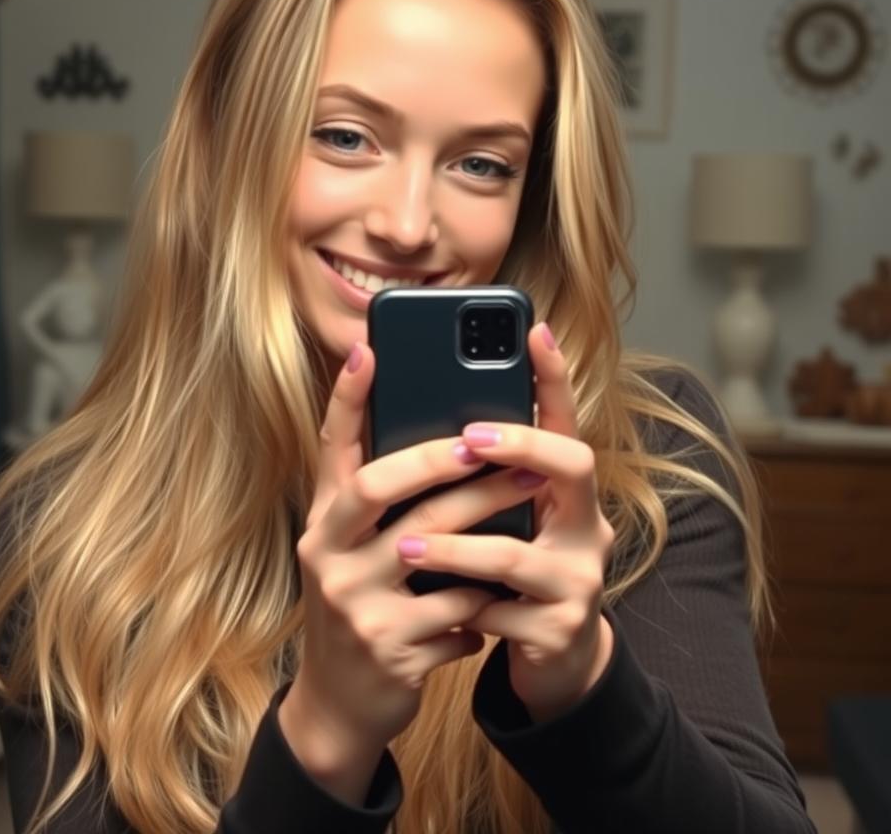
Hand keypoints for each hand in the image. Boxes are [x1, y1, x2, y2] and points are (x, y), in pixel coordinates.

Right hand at [288, 341, 536, 778]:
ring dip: (487, 517)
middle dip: (438, 458)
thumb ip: (380, 505)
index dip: (347, 398)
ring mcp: (354, 603)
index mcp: (323, 521)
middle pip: (379, 487)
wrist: (340, 703)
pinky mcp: (390, 649)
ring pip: (430, 546)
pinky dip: (485, 597)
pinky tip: (503, 594)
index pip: (329, 448)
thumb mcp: (352, 551)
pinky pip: (456, 609)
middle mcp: (326, 554)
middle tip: (489, 436)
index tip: (368, 348)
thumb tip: (447, 441)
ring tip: (531, 489)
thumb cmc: (360, 605)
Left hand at [394, 322, 614, 722]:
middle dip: (519, 444)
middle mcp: (586, 525)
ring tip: (405, 544)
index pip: (566, 422)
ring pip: (516, 552)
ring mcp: (579, 579)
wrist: (553, 661)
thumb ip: (485, 481)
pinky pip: (499, 612)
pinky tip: (429, 609)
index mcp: (566, 492)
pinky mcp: (560, 630)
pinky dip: (460, 607)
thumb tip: (430, 425)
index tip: (532, 330)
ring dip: (454, 546)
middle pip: (572, 466)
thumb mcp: (508, 520)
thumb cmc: (516, 573)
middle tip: (466, 440)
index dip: (554, 377)